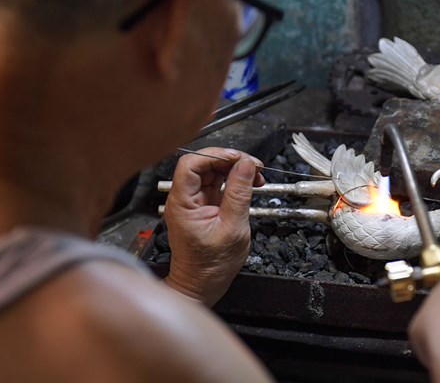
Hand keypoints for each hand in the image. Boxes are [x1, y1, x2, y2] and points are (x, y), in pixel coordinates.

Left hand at [162, 148, 263, 305]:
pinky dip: (235, 180)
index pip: (191, 164)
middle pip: (203, 164)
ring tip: (256, 175)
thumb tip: (247, 165)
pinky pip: (219, 183)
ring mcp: (194, 201)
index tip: (238, 158)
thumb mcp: (233, 228)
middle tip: (254, 165)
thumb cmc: (211, 266)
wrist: (202, 285)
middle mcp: (185, 199)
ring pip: (213, 171)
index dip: (215, 155)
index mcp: (183, 203)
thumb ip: (239, 194)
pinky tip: (249, 183)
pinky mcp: (205, 205)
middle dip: (230, 160)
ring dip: (235, 169)